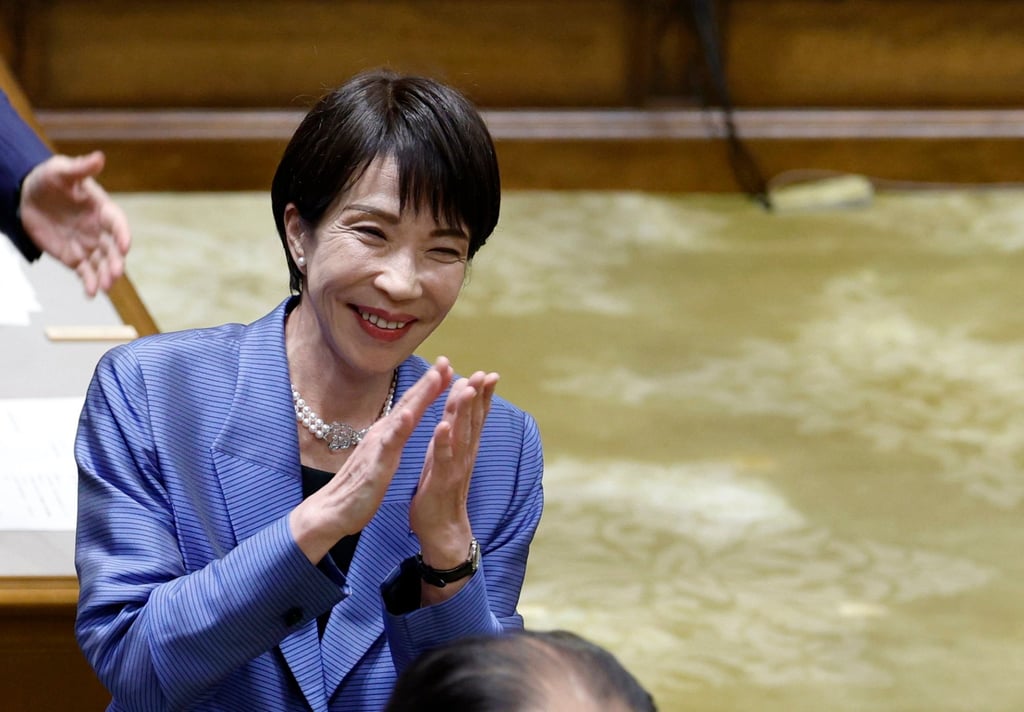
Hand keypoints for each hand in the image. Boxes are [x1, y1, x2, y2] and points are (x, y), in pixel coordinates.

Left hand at [19, 150, 131, 296]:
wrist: (27, 195)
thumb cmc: (49, 179)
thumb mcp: (61, 170)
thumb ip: (81, 168)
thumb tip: (99, 157)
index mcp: (101, 209)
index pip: (116, 223)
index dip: (122, 234)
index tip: (125, 245)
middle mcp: (99, 230)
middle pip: (112, 249)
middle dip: (116, 262)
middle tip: (116, 273)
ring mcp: (88, 245)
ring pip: (101, 264)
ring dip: (105, 276)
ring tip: (105, 286)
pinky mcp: (74, 257)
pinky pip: (85, 273)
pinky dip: (89, 283)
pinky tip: (90, 294)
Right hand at [289, 357, 454, 564]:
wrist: (333, 510)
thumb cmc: (359, 484)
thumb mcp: (382, 455)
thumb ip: (392, 436)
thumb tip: (401, 419)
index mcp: (388, 433)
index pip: (412, 405)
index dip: (430, 387)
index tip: (447, 368)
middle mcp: (383, 433)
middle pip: (409, 403)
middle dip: (429, 381)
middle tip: (445, 361)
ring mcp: (378, 446)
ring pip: (402, 417)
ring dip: (419, 396)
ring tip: (435, 377)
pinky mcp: (375, 465)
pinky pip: (388, 445)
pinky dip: (399, 428)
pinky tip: (409, 415)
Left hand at [410, 369, 498, 570]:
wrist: (442, 530)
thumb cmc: (441, 491)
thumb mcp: (447, 456)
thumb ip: (453, 433)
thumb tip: (457, 411)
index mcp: (464, 448)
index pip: (476, 418)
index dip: (483, 396)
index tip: (488, 374)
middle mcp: (465, 455)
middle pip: (473, 421)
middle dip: (479, 396)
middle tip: (485, 374)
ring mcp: (455, 467)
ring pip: (461, 435)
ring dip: (464, 412)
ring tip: (467, 389)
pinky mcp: (441, 480)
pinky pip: (442, 458)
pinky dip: (443, 442)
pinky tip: (442, 426)